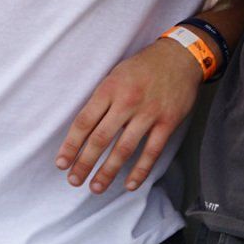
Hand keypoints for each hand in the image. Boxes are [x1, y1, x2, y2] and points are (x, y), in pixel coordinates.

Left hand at [55, 36, 201, 193]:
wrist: (181, 56)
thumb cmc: (144, 67)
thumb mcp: (116, 75)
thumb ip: (101, 100)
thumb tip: (84, 131)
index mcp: (110, 89)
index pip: (84, 122)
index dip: (71, 145)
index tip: (62, 163)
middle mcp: (127, 102)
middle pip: (100, 138)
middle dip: (84, 163)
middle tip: (74, 181)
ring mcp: (149, 113)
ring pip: (124, 148)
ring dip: (108, 171)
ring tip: (96, 187)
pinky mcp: (168, 122)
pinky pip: (152, 151)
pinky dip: (140, 170)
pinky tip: (130, 184)